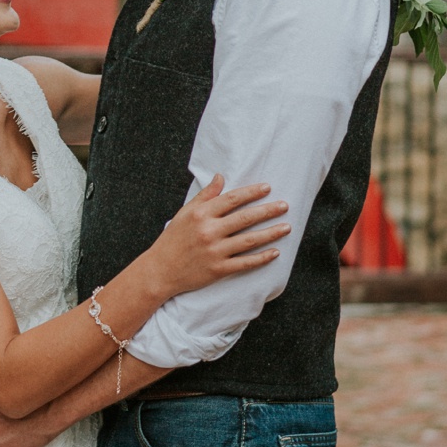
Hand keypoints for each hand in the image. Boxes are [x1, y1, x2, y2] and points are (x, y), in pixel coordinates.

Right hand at [152, 175, 290, 294]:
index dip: (251, 192)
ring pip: (249, 240)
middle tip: (285, 206)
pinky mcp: (218, 269)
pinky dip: (261, 258)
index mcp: (200, 215)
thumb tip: (220, 176)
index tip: (267, 188)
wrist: (160, 270)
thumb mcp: (185, 213)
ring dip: (271, 233)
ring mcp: (215, 251)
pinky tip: (275, 252)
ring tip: (286, 227)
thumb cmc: (173, 239)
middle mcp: (209, 232)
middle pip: (245, 218)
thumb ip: (205, 195)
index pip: (231, 199)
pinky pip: (245, 262)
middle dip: (268, 211)